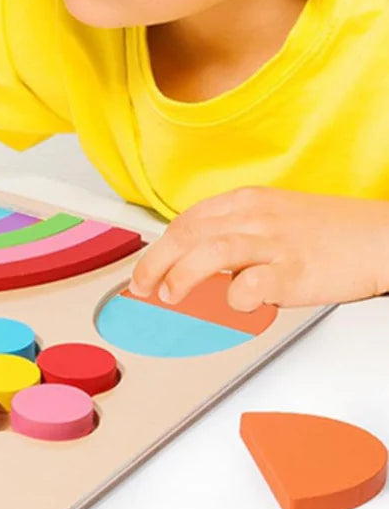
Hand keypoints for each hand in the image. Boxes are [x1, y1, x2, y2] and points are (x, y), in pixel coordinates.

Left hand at [128, 187, 388, 311]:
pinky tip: (233, 305)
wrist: (381, 238)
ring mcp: (274, 243)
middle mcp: (254, 218)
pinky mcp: (295, 272)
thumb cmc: (327, 233)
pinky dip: (234, 297)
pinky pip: (253, 284)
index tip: (144, 272)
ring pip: (211, 251)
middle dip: (155, 263)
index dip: (157, 249)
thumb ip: (232, 234)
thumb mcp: (271, 219)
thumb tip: (191, 261)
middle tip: (142, 289)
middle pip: (188, 234)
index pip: (186, 222)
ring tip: (171, 297)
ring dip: (182, 276)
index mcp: (244, 203)